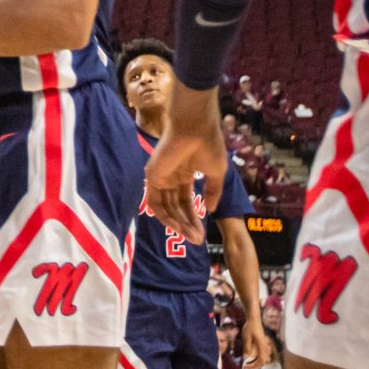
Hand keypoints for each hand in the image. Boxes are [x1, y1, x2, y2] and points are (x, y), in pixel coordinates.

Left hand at [144, 110, 226, 247]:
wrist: (195, 128)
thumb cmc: (208, 145)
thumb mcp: (215, 173)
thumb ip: (212, 192)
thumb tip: (210, 210)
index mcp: (184, 173)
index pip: (186, 201)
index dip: (194, 218)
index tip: (202, 234)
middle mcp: (171, 177)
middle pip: (176, 207)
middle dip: (187, 225)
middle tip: (197, 240)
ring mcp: (161, 177)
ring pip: (167, 208)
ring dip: (179, 224)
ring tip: (192, 237)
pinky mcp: (152, 176)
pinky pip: (156, 203)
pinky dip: (166, 217)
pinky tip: (179, 228)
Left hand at [240, 315, 272, 368]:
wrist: (254, 319)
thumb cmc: (249, 327)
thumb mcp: (246, 338)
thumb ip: (247, 348)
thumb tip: (246, 358)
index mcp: (262, 346)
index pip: (261, 361)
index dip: (254, 366)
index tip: (245, 366)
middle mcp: (265, 347)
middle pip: (263, 361)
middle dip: (255, 365)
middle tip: (246, 365)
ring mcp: (265, 345)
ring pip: (264, 358)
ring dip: (257, 362)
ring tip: (248, 361)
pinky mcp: (264, 344)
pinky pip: (263, 354)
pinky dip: (258, 357)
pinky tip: (252, 356)